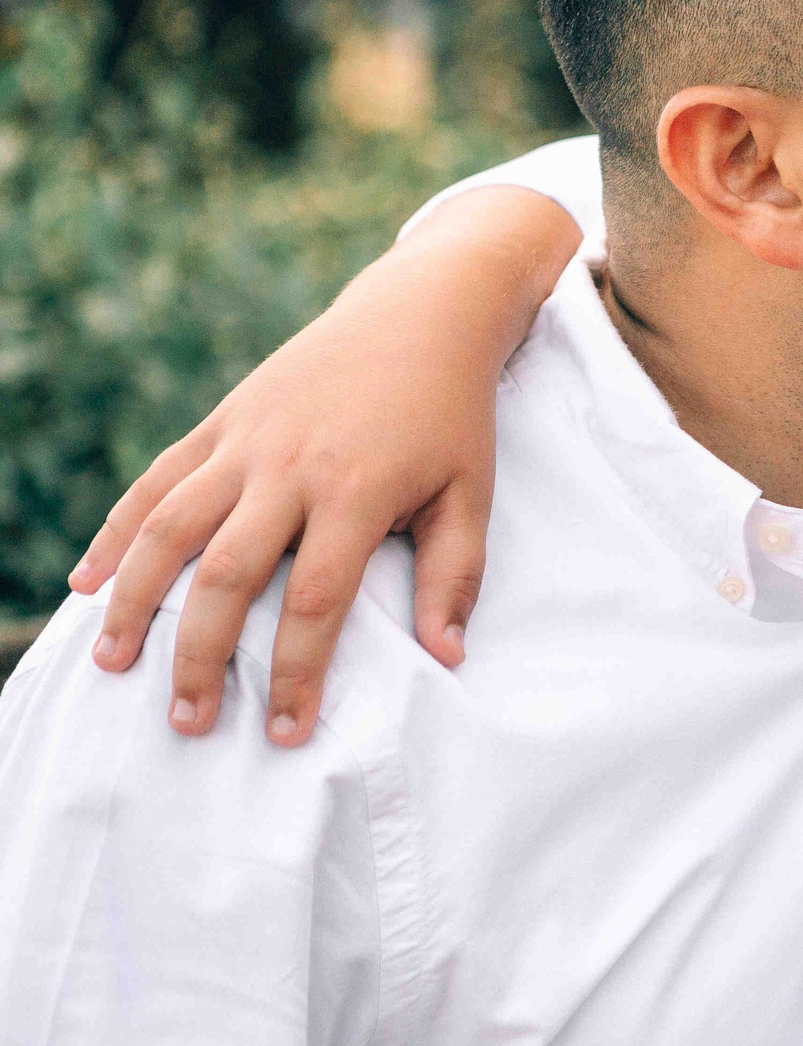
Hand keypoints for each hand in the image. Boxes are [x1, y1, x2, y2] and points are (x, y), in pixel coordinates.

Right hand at [70, 188, 575, 744]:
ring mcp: (245, 441)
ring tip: (114, 665)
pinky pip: (156, 481)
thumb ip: (454, 574)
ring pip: (169, 528)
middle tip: (189, 722)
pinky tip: (86, 585)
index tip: (287, 733)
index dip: (297, 674)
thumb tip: (448, 657)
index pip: (315, 602)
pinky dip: (114, 532)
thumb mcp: (471, 491)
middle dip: (201, 656)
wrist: (422, 312)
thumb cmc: (452, 413)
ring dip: (133, 600)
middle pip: (226, 575)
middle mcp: (288, 469)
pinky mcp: (221, 420)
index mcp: (355, 492)